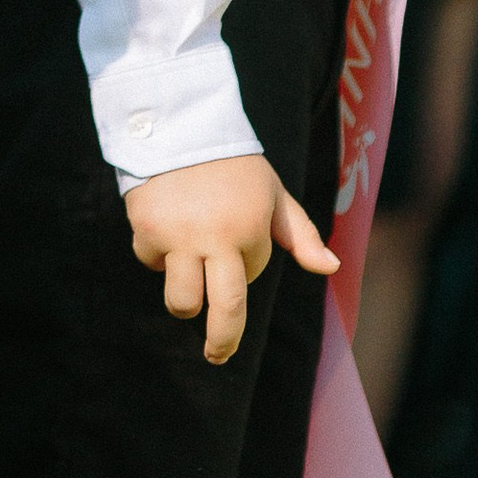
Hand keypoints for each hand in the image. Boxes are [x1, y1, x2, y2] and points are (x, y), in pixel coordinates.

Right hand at [124, 153, 334, 364]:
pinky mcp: (146, 228)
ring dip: (185, 299)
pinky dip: (156, 255)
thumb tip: (330, 269)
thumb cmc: (233, 164)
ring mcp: (177, 235)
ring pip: (181, 300)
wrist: (179, 121)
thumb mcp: (272, 193)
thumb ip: (301, 234)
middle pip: (221, 310)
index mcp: (248, 228)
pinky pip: (151, 261)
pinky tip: (163, 228)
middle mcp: (214, 236)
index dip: (246, 266)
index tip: (238, 249)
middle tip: (217, 356)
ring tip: (186, 286)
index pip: (250, 277)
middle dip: (221, 342)